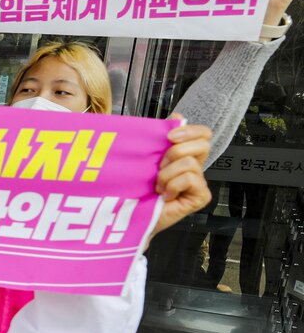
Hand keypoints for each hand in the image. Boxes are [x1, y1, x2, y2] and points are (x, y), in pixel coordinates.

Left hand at [149, 117, 212, 241]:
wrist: (129, 215)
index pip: (203, 133)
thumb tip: (177, 117)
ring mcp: (200, 182)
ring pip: (189, 163)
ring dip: (167, 174)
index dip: (189, 131)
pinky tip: (166, 195)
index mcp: (185, 154)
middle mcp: (195, 166)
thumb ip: (161, 138)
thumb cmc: (137, 188)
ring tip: (158, 186)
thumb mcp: (147, 158)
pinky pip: (190, 179)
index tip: (168, 137)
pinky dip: (172, 186)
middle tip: (159, 168)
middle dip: (174, 153)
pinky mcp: (201, 196)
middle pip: (202, 144)